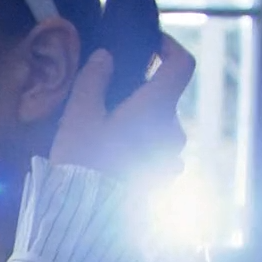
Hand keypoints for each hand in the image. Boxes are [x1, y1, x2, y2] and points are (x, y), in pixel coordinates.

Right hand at [50, 33, 194, 183]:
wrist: (87, 216)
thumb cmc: (83, 160)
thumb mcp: (79, 115)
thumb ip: (94, 80)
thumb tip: (106, 57)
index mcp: (156, 108)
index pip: (182, 65)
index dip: (169, 47)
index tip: (150, 45)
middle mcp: (173, 131)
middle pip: (165, 99)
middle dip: (141, 95)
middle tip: (106, 101)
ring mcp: (171, 158)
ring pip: (160, 128)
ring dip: (140, 124)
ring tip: (106, 134)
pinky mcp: (162, 179)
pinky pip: (156, 153)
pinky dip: (141, 147)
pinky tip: (113, 158)